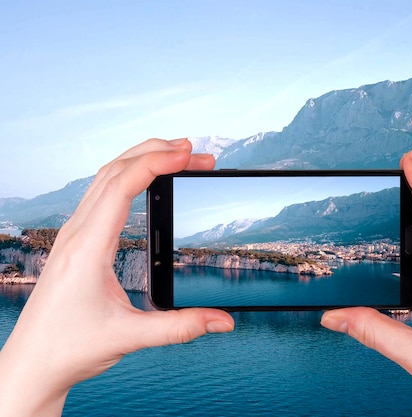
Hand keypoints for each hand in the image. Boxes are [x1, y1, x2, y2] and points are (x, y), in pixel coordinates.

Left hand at [0, 139, 233, 416]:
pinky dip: (128, 176)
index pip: (122, 187)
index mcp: (88, 248)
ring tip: (177, 157)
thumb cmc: (69, 348)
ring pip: (106, 178)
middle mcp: (77, 233)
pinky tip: (146, 181)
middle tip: (195, 152)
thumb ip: (181, 327)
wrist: (32, 362)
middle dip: (156, 153)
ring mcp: (74, 235)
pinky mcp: (77, 241)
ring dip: (141, 160)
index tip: (188, 154)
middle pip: (114, 170)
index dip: (157, 164)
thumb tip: (223, 321)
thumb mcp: (130, 337)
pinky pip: (102, 193)